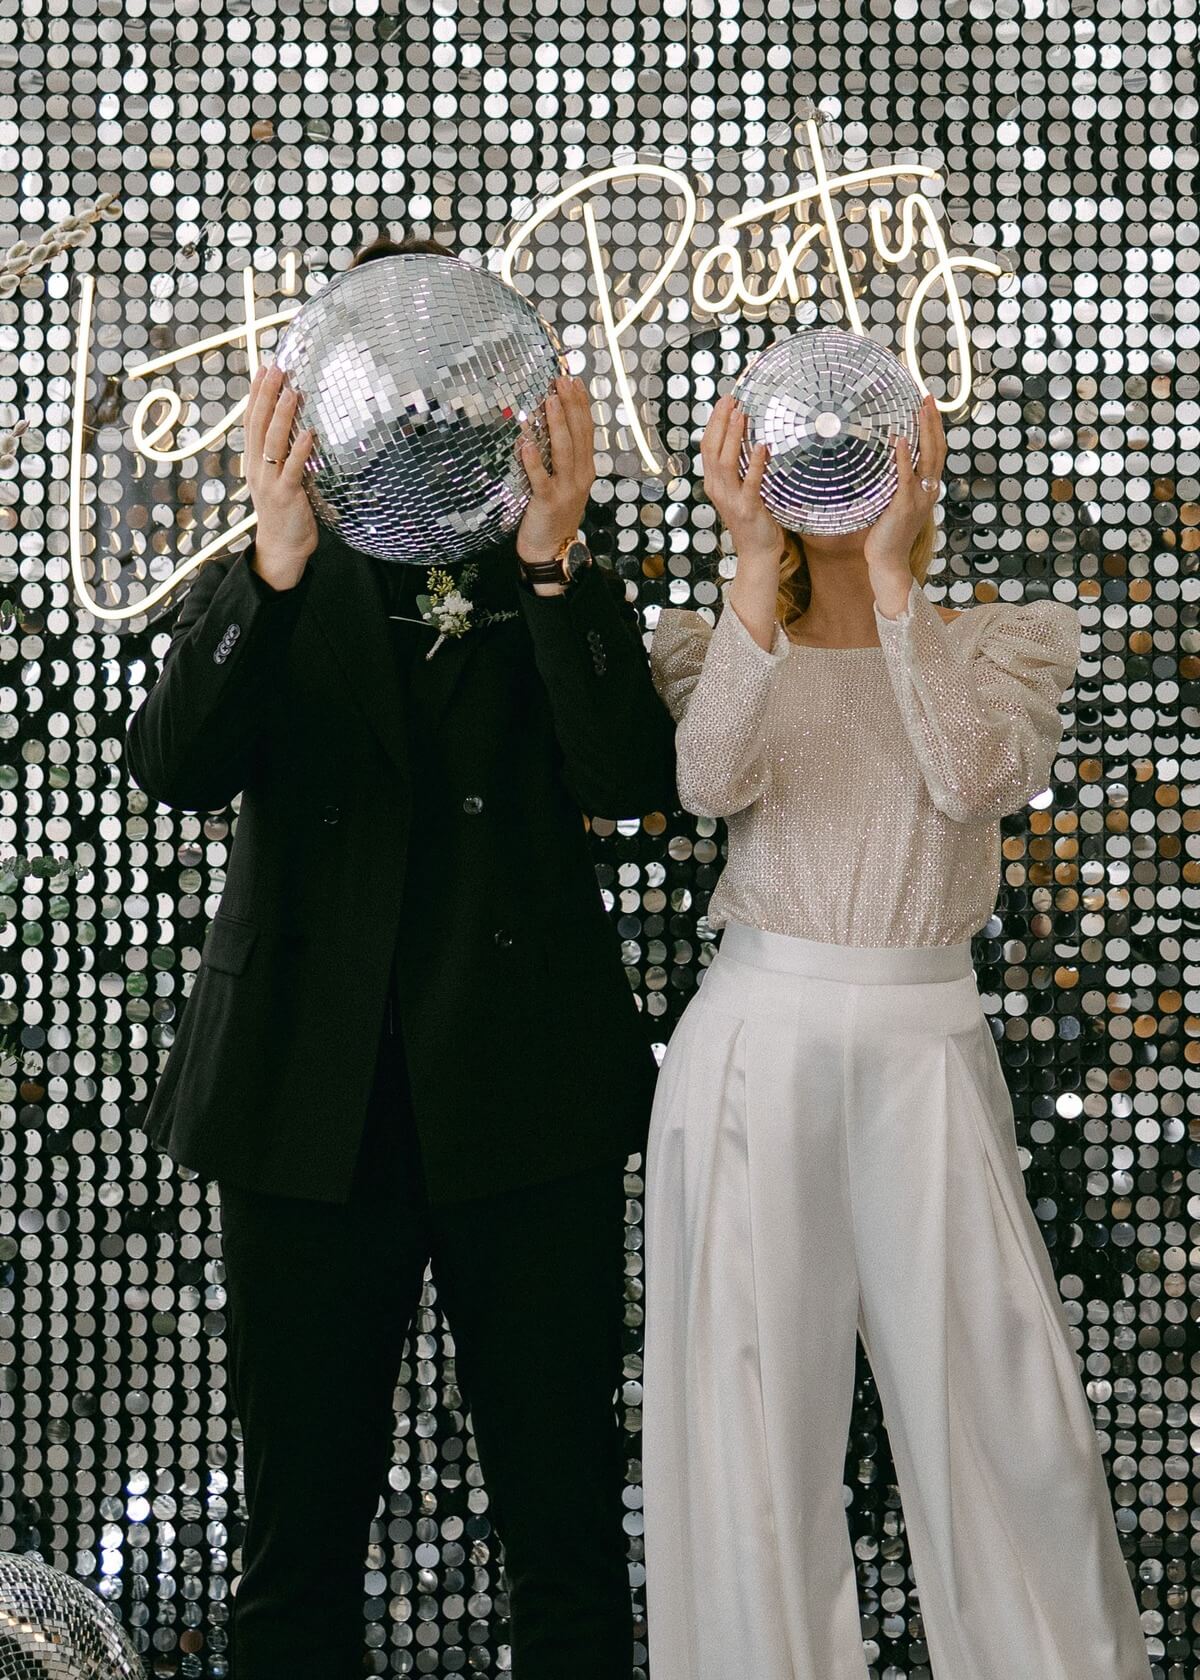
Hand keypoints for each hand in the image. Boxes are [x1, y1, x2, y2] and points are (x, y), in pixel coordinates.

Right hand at [244, 363, 318, 589]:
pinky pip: (293, 468)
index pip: (251, 421)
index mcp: (254, 461)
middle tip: (277, 369)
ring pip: (272, 442)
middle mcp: (257, 467)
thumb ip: (282, 454)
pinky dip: (301, 449)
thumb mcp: (278, 477)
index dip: (256, 394)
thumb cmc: (284, 512)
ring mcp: (269, 481)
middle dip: (267, 395)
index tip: (264, 369)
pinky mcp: (286, 495)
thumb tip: (297, 427)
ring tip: (292, 391)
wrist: (281, 548)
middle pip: (258, 424)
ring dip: (282, 415)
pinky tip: (309, 432)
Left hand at [515, 373, 594, 571]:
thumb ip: (557, 458)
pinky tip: (526, 443)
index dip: (581, 405)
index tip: (574, 381)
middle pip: (578, 435)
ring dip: (557, 425)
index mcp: (585, 469)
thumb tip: (541, 427)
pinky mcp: (548, 502)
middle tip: (562, 381)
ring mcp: (566, 489)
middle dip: (571, 406)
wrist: (551, 551)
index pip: (586, 431)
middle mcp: (580, 476)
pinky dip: (533, 460)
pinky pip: (541, 478)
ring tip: (549, 401)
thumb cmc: (553, 515)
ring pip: (564, 452)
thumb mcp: (562, 483)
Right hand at [701, 394, 785, 569]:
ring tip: (741, 415)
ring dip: (733, 436)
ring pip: (726, 462)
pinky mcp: (747, 508)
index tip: (724, 402)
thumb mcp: (742, 491)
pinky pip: (750, 482)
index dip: (714, 423)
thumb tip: (753, 442)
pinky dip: (755, 463)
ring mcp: (730, 499)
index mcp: (714, 483)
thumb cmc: (753, 522)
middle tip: (730, 400)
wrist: (757, 553)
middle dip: (720, 422)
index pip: (708, 447)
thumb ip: (742, 470)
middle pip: (712, 449)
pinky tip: (760, 447)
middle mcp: (718, 489)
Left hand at [863, 392, 945, 577]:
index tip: (928, 406)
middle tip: (928, 397)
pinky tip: (901, 441)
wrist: (888, 562)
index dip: (934, 429)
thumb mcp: (890, 504)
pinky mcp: (904, 506)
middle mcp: (928, 491)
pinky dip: (904, 458)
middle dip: (934, 422)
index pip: (935, 453)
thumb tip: (875, 463)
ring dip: (925, 432)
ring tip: (922, 409)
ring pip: (928, 459)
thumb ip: (890, 484)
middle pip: (937, 449)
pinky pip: (907, 478)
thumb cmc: (886, 536)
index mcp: (926, 489)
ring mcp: (919, 499)